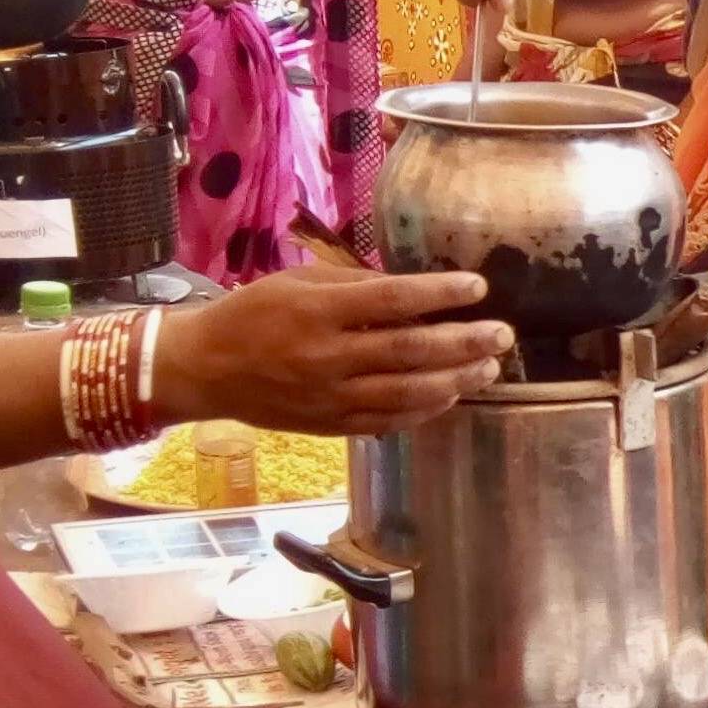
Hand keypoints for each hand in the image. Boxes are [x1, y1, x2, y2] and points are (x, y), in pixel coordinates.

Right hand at [160, 264, 512, 433]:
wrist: (204, 368)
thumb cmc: (254, 314)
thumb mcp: (297, 283)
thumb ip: (355, 286)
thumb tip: (415, 291)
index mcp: (315, 311)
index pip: (390, 300)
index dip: (439, 293)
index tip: (478, 287)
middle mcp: (325, 356)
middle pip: (409, 351)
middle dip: (463, 343)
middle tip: (502, 334)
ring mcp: (329, 396)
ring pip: (406, 392)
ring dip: (456, 380)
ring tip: (489, 367)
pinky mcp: (330, 425)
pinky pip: (389, 421)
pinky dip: (426, 410)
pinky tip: (451, 395)